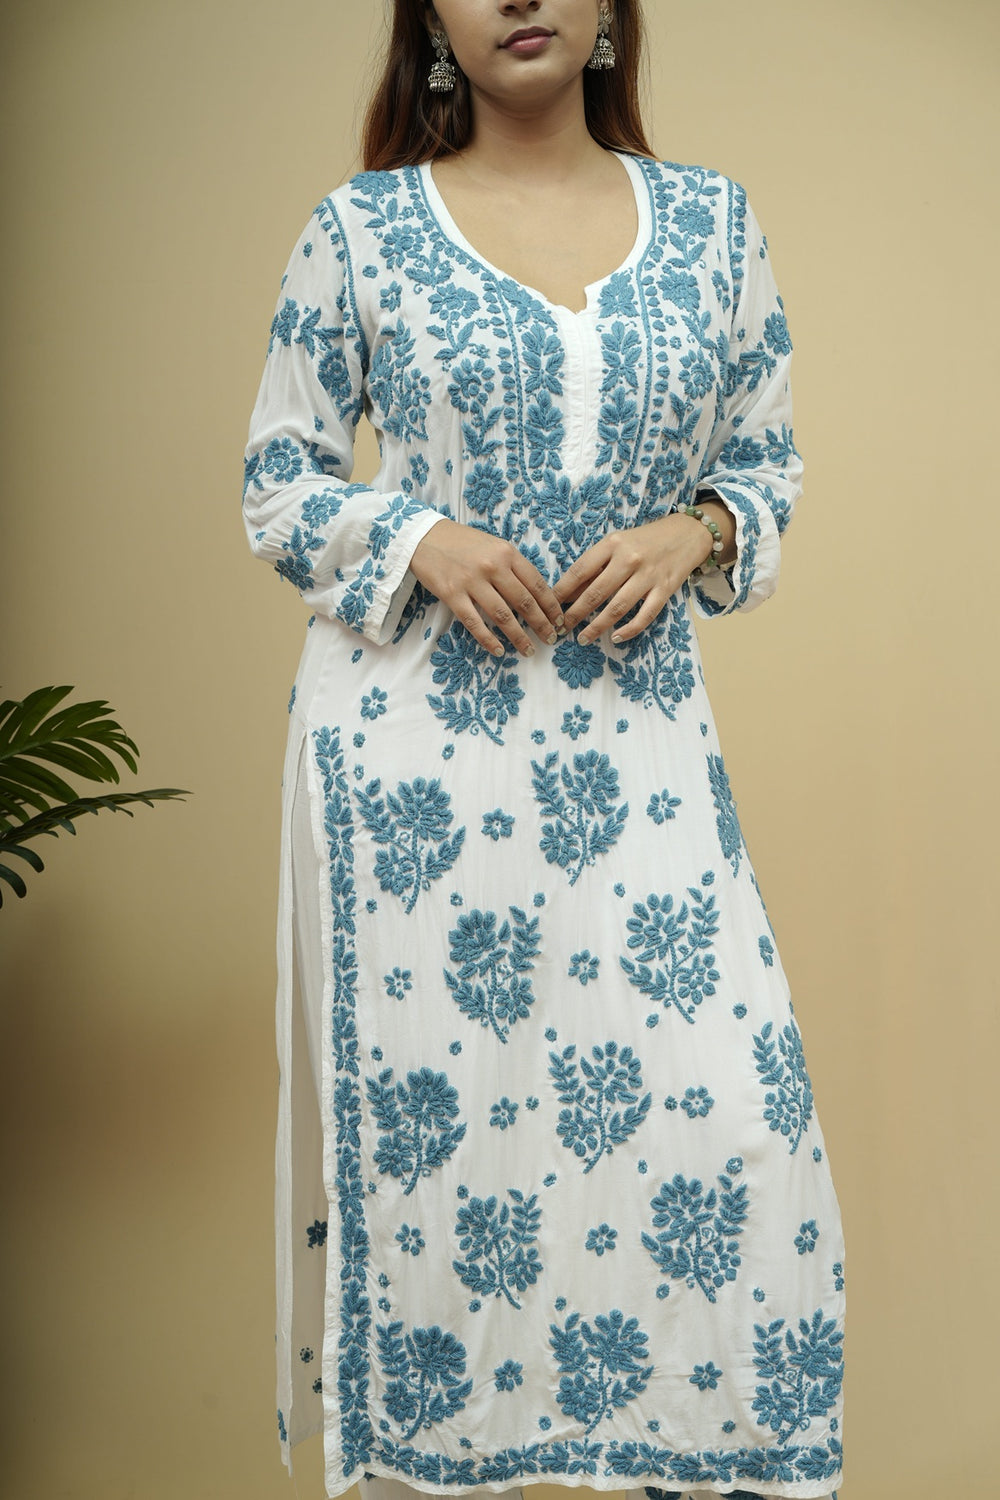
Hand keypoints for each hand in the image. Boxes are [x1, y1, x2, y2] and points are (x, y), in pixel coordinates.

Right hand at [409, 518, 564, 656]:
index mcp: (506, 553)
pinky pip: (474, 623)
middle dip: (541, 624)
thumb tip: (535, 594)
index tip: (559, 620)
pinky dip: (488, 640)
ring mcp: (471, 581)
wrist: (424, 536)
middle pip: (523, 602)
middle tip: (551, 639)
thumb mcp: (493, 545)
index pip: (536, 584)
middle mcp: (492, 566)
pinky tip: (499, 651)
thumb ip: (513, 566)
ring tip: (528, 650)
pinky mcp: (452, 594)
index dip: (551, 606)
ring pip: (502, 616)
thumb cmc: (462, 542)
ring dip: (518, 637)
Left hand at [553, 508, 733, 643]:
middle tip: (561, 629)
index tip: (550, 606)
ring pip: (617, 608)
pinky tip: (616, 638)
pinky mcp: (665, 589)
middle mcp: (629, 559)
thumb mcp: (617, 544)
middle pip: (595, 593)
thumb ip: (595, 566)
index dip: (562, 592)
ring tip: (582, 638)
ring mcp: (648, 576)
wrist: (687, 534)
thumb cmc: (644, 540)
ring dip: (596, 627)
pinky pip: (645, 615)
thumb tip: (567, 593)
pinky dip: (629, 630)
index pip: (580, 571)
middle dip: (575, 614)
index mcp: (613, 544)